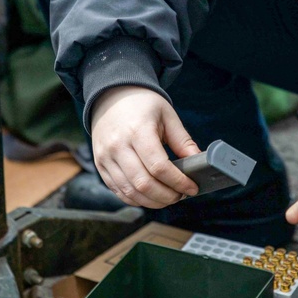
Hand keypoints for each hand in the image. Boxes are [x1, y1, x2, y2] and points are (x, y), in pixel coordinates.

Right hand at [90, 86, 200, 207]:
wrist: (111, 95)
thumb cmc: (142, 104)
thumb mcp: (167, 115)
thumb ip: (183, 141)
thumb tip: (198, 163)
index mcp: (138, 131)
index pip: (159, 167)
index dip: (178, 182)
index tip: (192, 187)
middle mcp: (118, 146)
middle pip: (144, 184)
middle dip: (167, 196)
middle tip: (181, 195)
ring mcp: (105, 158)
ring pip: (130, 192)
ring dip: (153, 201)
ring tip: (169, 197)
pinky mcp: (100, 165)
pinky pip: (118, 191)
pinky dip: (137, 199)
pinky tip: (151, 196)